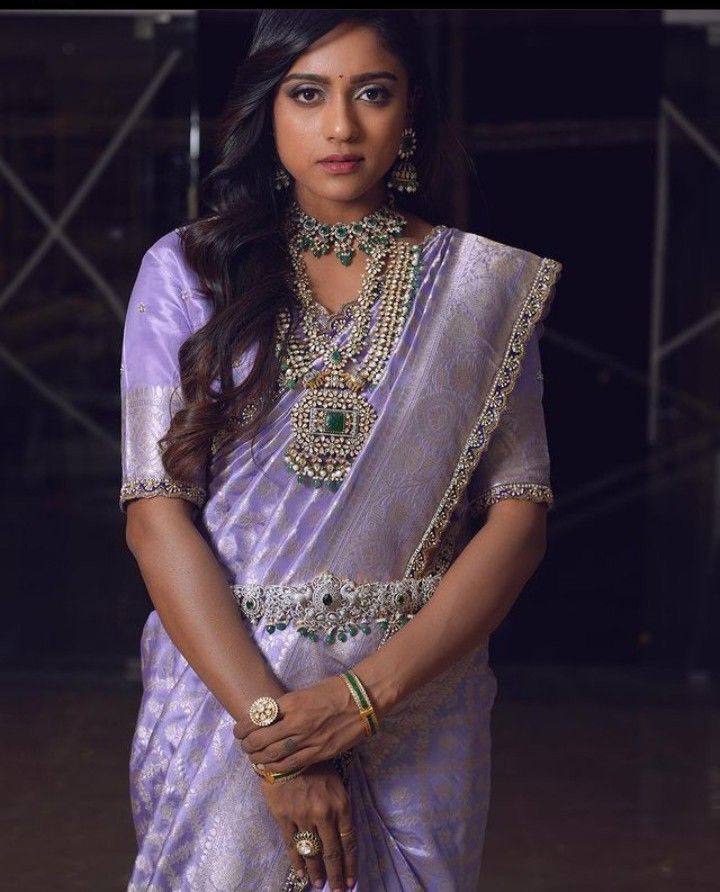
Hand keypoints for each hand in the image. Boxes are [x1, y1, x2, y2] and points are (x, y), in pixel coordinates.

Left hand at [234, 675, 366, 773]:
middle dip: (247, 744)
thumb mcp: (305, 692)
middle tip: (244, 745)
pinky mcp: (319, 753)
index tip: (239, 730)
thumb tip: (269, 719)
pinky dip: (276, 767)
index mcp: (292, 702)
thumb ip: (287, 707)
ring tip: (253, 757)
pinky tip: (270, 767)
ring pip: (273, 755)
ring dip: (258, 758)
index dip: (244, 727)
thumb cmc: (334, 690)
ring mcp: (307, 739)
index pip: (258, 717)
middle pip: (261, 739)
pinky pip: (291, 764)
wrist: (362, 699)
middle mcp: (296, 722)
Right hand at [261, 760, 357, 890]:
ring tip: (320, 885)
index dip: (351, 865)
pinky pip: (292, 846)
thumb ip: (341, 806)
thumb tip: (344, 833)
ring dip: (317, 872)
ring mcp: (303, 817)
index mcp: (341, 804)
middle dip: (336, 875)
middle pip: (332, 853)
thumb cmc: (316, 764)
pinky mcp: (284, 818)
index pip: (349, 842)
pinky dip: (297, 862)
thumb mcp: (337, 781)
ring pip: (312, 853)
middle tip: (338, 891)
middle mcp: (324, 814)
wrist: (287, 752)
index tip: (352, 881)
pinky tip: (300, 873)